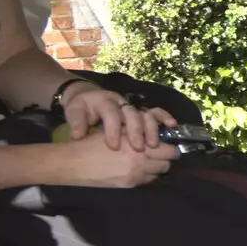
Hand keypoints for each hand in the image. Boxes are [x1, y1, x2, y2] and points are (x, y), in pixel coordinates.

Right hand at [61, 128, 178, 186]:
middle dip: (166, 158)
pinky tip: (139, 171)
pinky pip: (147, 181)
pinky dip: (147, 176)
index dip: (169, 147)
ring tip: (150, 163)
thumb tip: (152, 134)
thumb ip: (135, 133)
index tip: (167, 146)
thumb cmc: (92, 144)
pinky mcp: (129, 185)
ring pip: (159, 173)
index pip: (167, 148)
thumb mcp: (116, 132)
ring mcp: (135, 175)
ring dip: (157, 167)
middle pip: (167, 162)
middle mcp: (140, 160)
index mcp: (137, 143)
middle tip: (161, 155)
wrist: (74, 164)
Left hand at [62, 81, 176, 152]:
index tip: (114, 146)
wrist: (87, 96)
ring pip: (145, 113)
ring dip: (151, 129)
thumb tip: (77, 135)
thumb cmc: (81, 107)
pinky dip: (164, 117)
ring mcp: (131, 106)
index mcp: (103, 101)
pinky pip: (154, 111)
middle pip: (132, 114)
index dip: (113, 129)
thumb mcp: (74, 112)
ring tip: (152, 145)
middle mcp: (120, 101)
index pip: (111, 113)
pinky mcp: (139, 110)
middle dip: (136, 131)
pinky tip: (172, 125)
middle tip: (138, 148)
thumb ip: (76, 123)